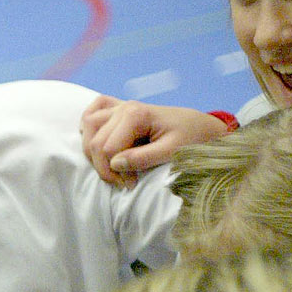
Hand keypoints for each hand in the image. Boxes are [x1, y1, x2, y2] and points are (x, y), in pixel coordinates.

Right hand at [80, 96, 230, 186]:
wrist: (202, 127)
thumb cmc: (192, 139)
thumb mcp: (172, 152)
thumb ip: (143, 158)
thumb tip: (114, 164)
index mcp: (136, 115)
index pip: (107, 149)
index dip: (114, 172)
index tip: (131, 184)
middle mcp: (124, 107)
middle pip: (95, 142)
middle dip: (104, 167)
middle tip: (124, 182)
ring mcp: (120, 106)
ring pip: (88, 126)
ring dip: (92, 149)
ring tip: (109, 165)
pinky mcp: (120, 109)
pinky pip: (94, 109)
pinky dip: (89, 122)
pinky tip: (95, 136)